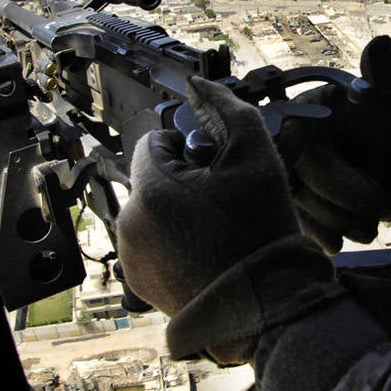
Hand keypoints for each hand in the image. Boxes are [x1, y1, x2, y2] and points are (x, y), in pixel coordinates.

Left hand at [117, 75, 299, 357]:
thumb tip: (198, 84)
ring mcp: (131, 255)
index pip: (156, 142)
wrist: (262, 306)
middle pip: (153, 178)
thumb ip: (227, 110)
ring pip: (152, 211)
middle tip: (223, 205)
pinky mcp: (138, 282)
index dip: (191, 151)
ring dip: (177, 213)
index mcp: (151, 187)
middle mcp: (129, 220)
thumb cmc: (260, 232)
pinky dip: (172, 245)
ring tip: (216, 233)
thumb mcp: (256, 157)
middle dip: (184, 183)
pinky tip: (205, 255)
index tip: (217, 173)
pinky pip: (151, 245)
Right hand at [278, 36, 390, 252]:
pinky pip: (302, 219)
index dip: (289, 146)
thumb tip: (378, 46)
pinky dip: (319, 233)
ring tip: (369, 227)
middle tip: (374, 206)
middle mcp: (302, 136)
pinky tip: (338, 244)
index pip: (292, 125)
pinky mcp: (308, 201)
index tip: (295, 165)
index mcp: (319, 106)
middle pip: (297, 169)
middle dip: (332, 194)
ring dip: (333, 218)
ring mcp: (303, 171)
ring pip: (299, 199)